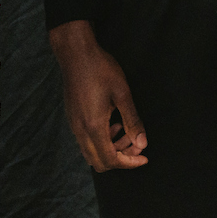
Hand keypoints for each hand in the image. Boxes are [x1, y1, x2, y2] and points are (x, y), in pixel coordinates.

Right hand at [49, 20, 147, 169]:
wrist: (76, 54)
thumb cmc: (101, 70)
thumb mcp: (122, 94)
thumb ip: (132, 121)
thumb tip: (142, 143)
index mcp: (93, 126)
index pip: (110, 159)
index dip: (129, 163)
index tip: (144, 158)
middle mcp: (80, 131)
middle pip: (99, 162)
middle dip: (120, 158)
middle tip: (136, 145)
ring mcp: (74, 126)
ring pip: (92, 152)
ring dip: (111, 149)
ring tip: (126, 132)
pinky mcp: (73, 119)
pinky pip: (86, 141)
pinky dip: (101, 140)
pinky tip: (112, 124)